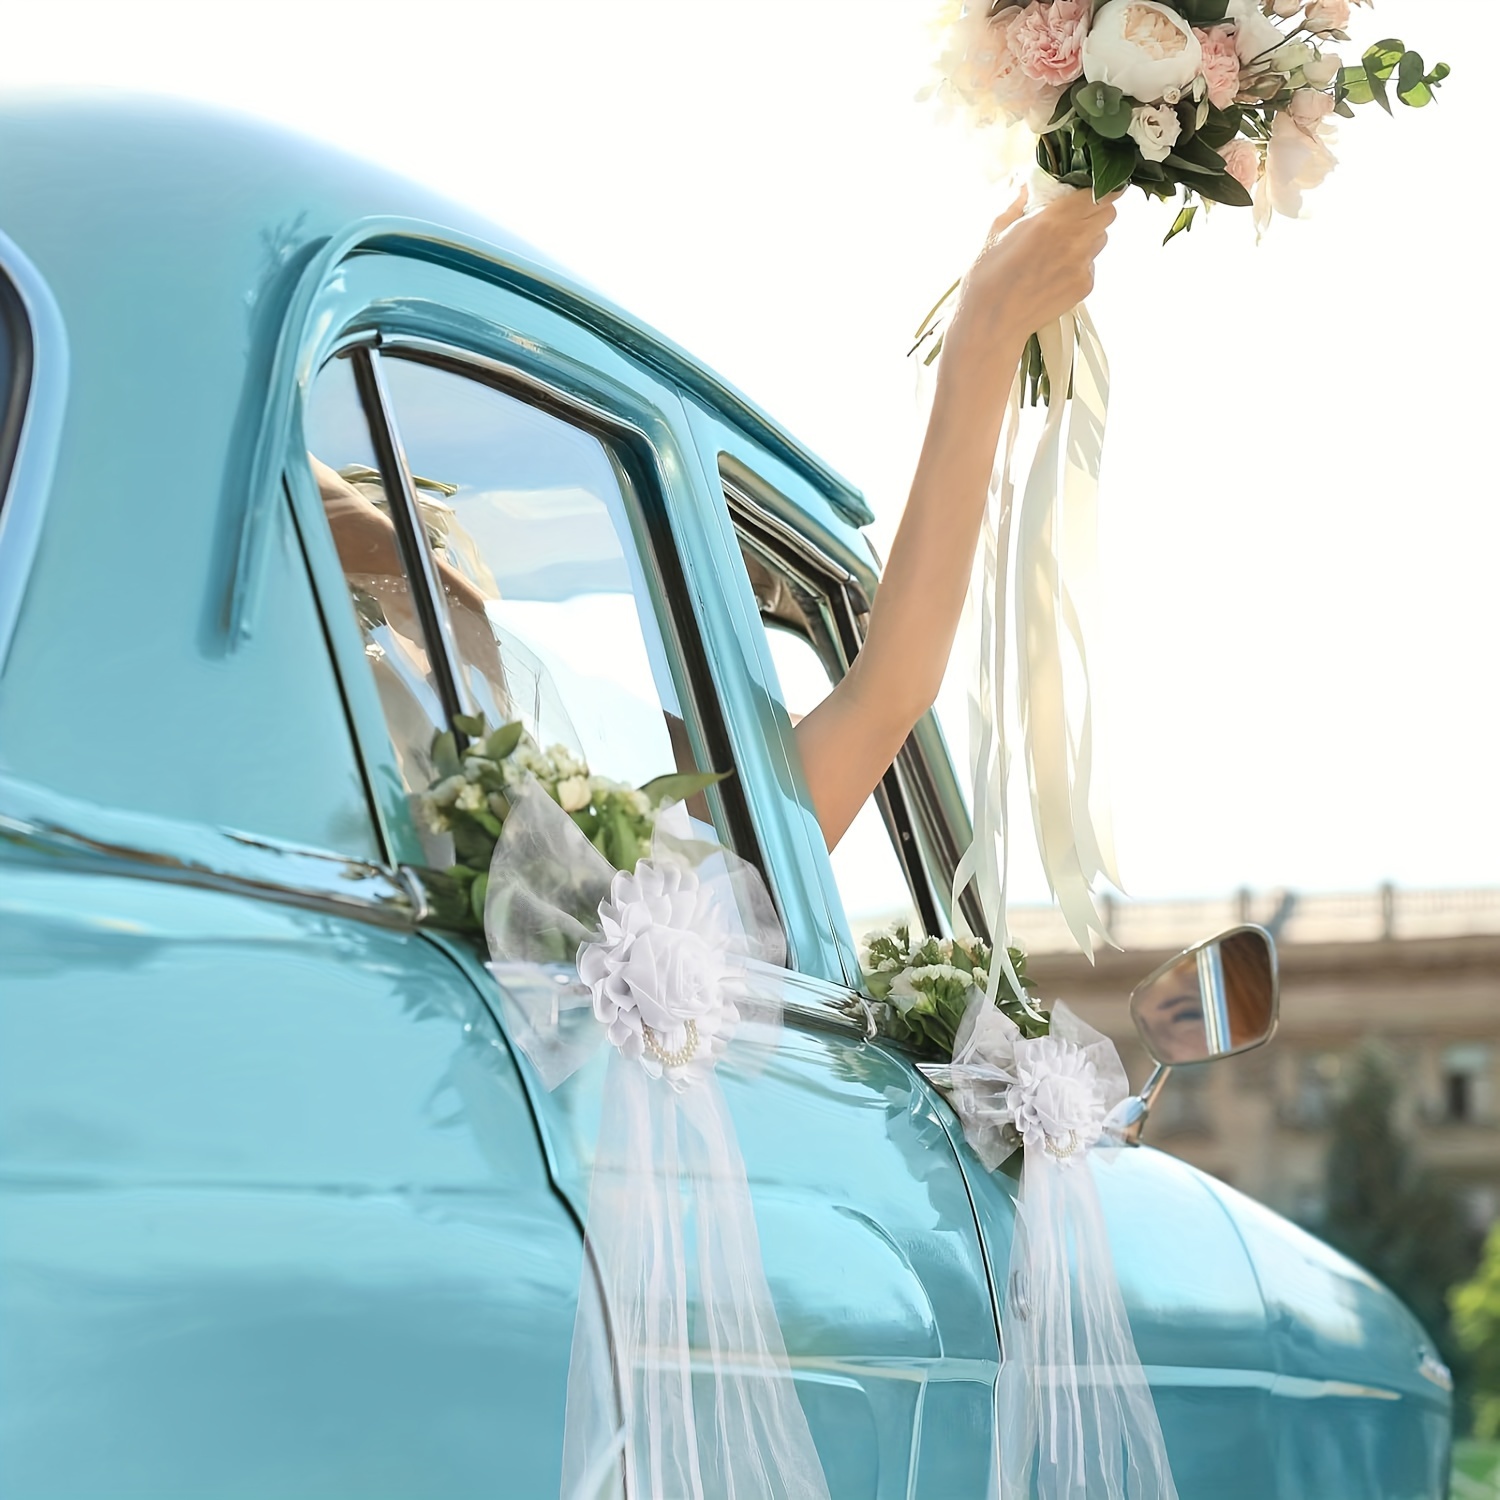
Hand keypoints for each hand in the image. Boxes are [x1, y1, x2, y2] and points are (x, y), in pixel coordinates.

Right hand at [940, 185, 1118, 403]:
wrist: (992, 323)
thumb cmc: (988, 276)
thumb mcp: (997, 230)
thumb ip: (1018, 203)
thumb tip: (1027, 184)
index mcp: (1053, 218)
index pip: (1098, 193)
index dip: (1099, 189)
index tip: (1091, 190)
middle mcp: (1074, 239)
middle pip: (1109, 213)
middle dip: (1096, 210)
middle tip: (1075, 217)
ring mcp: (1082, 265)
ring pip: (1101, 239)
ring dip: (1088, 237)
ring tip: (1061, 248)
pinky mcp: (1084, 286)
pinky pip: (1092, 265)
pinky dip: (1080, 264)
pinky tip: (1055, 273)